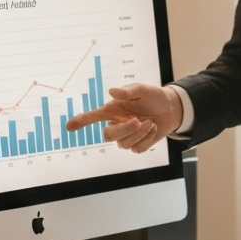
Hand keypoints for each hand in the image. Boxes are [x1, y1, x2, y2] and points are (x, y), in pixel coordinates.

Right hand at [65, 83, 182, 153]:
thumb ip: (128, 92)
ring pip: (124, 144)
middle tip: (138, 120)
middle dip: (124, 130)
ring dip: (139, 134)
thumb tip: (112, 91)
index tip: (69, 126)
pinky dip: (147, 140)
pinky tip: (153, 129)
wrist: (171, 108)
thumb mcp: (142, 90)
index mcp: (113, 110)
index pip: (93, 117)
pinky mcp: (137, 144)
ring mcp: (127, 136)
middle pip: (109, 135)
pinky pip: (137, 149)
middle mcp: (117, 124)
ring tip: (150, 122)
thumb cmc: (153, 97)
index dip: (81, 121)